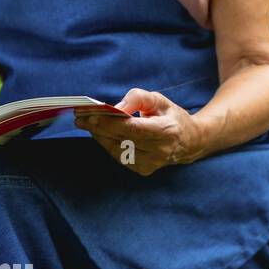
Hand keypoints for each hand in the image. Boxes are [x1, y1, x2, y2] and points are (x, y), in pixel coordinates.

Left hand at [75, 88, 207, 175]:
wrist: (189, 142)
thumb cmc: (170, 117)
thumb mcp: (159, 99)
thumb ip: (138, 98)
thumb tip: (116, 107)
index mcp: (166, 131)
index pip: (132, 128)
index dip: (109, 122)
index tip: (90, 113)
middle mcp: (159, 151)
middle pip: (120, 139)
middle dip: (97, 127)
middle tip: (80, 117)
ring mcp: (151, 164)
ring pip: (116, 150)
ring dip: (99, 136)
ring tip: (86, 123)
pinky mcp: (143, 170)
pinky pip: (119, 156)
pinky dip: (108, 144)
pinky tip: (99, 133)